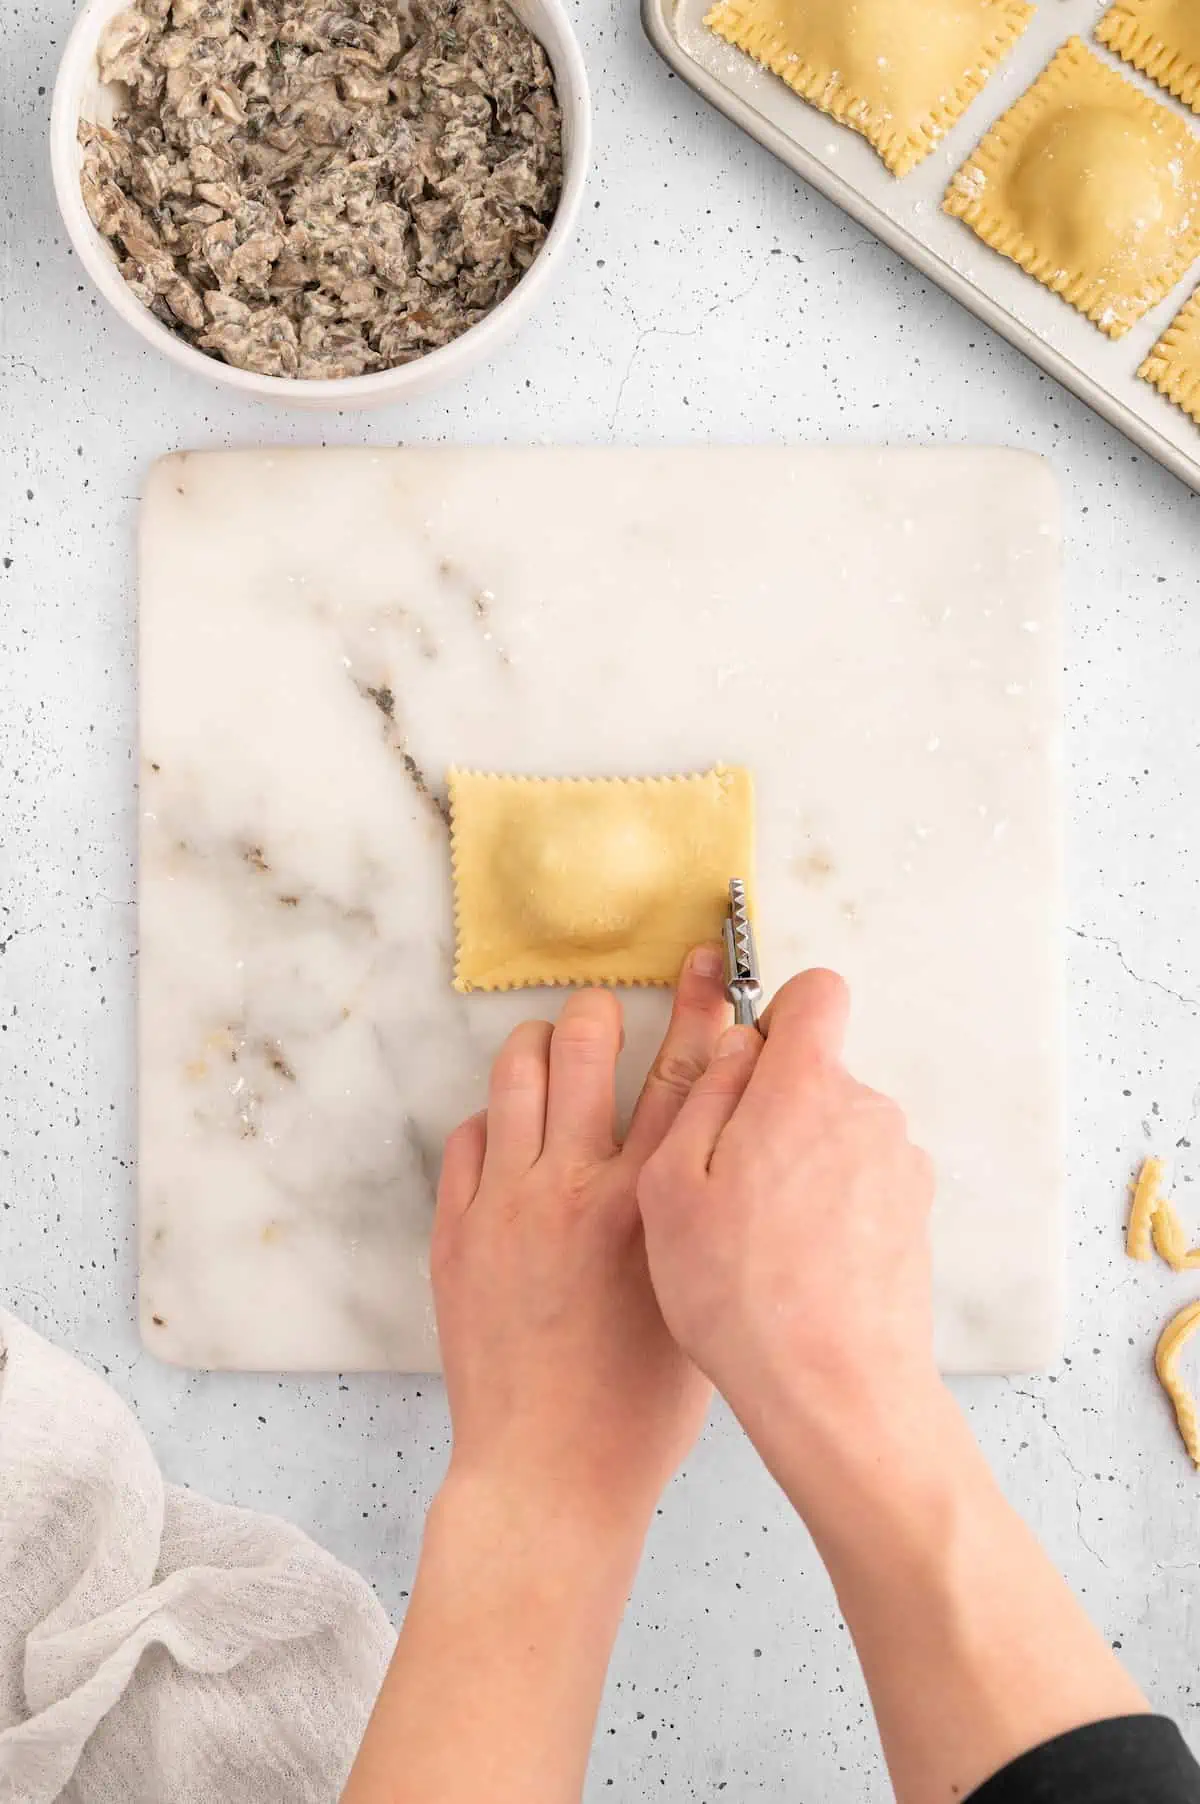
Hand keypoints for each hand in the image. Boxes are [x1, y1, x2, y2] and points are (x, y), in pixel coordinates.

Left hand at [431, 948, 731, 1545]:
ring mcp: (505, 1206)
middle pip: (584, 1048)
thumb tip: (716, 1152)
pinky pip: (467, 1138)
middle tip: (606, 1012)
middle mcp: (573, 1189)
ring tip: (551, 1049)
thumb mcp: (698, 1298)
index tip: (708, 968)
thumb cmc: (640, 1409)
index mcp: (649, 1206)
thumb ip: (701, 1216)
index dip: (702, 1010)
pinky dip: (492, 1120)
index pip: (684, 1076)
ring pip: (513, 1076)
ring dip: (536, 1047)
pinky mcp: (455, 1232)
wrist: (548, 1473)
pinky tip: (511, 1133)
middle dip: (599, 1012)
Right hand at [637, 968, 937, 1495]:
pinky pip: (860, 1182)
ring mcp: (900, 1165)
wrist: (835, 1392)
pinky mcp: (915, 1215)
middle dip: (771, 1107)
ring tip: (757, 1238)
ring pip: (836, 1131)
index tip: (744, 1062)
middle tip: (723, 1182)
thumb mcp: (672, 1184)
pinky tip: (796, 1264)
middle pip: (818, 1073)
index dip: (777, 1016)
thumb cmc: (739, 1295)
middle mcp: (867, 1112)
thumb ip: (705, 1095)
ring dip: (799, 1162)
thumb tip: (736, 1050)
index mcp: (805, 1088)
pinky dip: (830, 1206)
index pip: (817, 994)